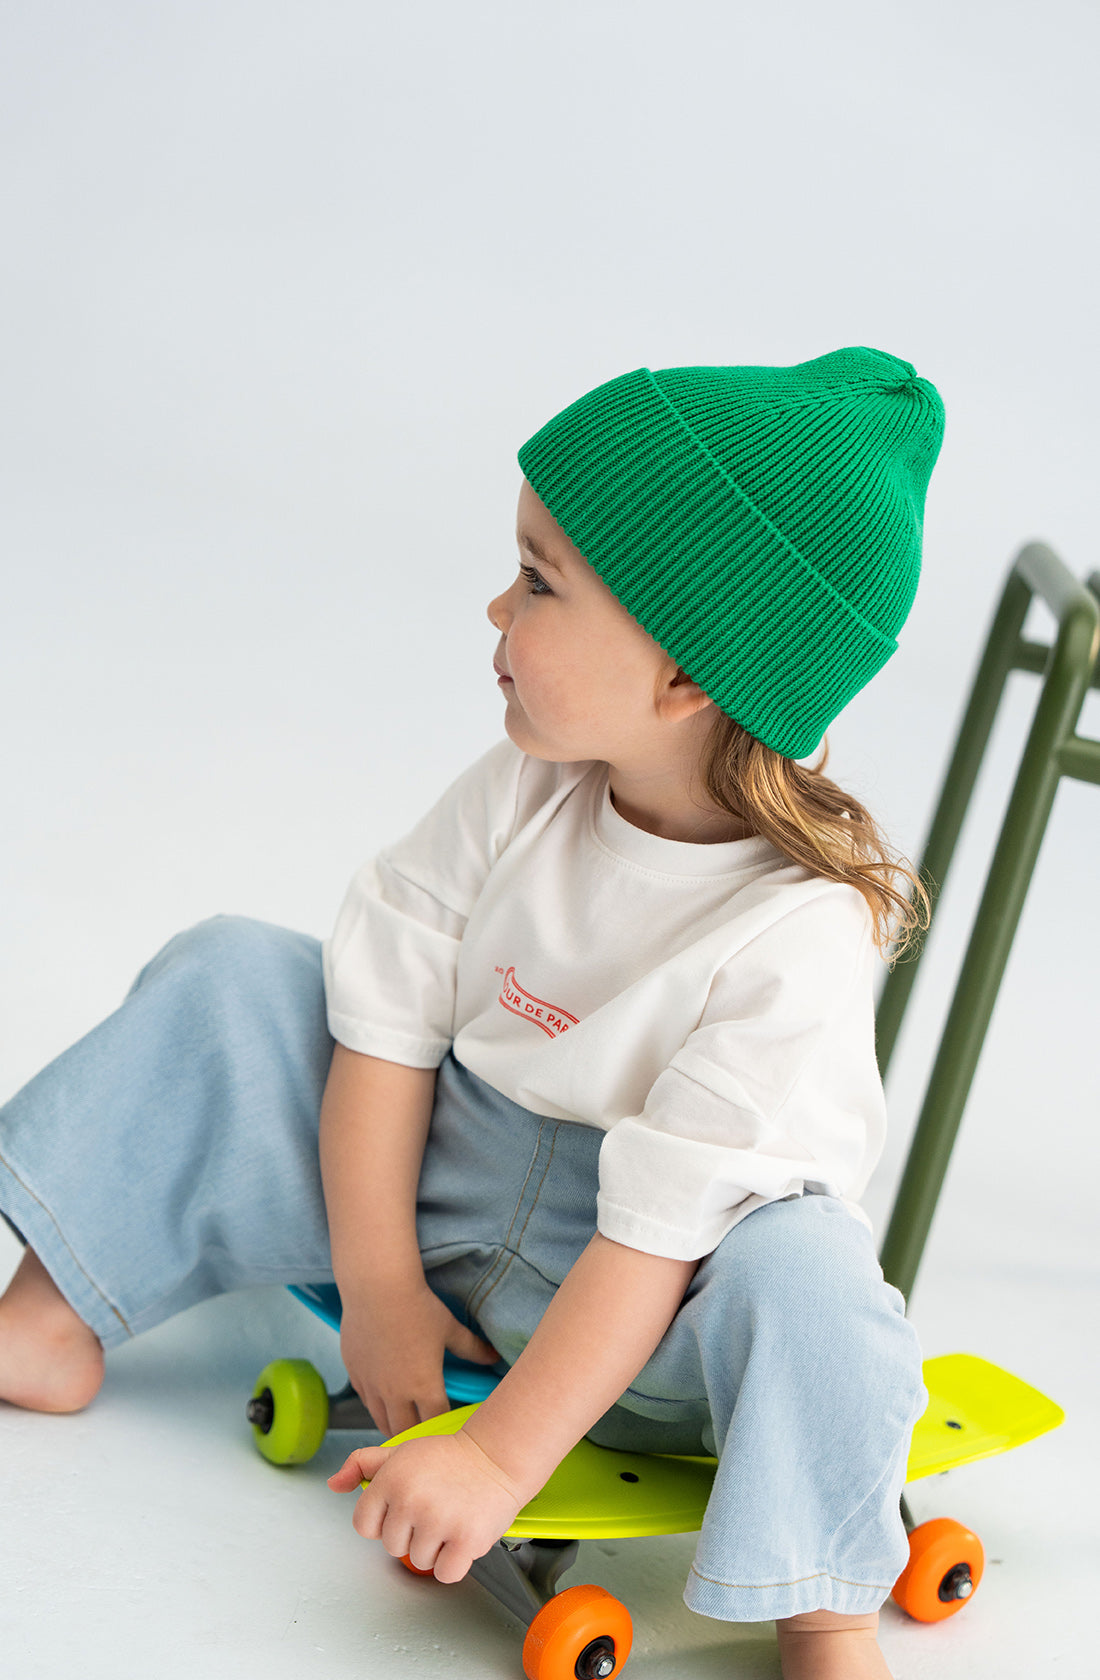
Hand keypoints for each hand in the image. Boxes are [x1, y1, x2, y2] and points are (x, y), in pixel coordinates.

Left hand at [327, 1428, 531, 1581]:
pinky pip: (445, 1574)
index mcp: (390, 1479)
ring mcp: (439, 1521)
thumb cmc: (448, 1458)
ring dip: (434, 1547)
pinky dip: (453, 1563)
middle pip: (392, 1547)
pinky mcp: (466, 1540)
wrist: (496, 1456)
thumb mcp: (400, 1453)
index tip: (402, 1508)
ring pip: (419, 1561)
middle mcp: (411, 1500)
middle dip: (411, 1533)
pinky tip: (460, 1537)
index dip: (383, 1520)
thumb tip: (334, 1484)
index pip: (363, 1526)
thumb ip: (361, 1465)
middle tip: (432, 1509)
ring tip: (449, 1518)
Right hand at [339, 1281, 498, 1437]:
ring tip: (401, 1427)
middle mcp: (396, 1393)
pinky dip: (374, 1406)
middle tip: (423, 1440)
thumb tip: (494, 1357)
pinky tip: (381, 1401)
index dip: (442, 1429)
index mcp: (424, 1386)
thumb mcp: (450, 1329)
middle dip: (415, 1438)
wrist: (377, 1288)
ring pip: (381, 1421)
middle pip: (405, 1432)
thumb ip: (472, 1348)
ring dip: (392, 1426)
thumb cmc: (416, 1307)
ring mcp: (372, 1386)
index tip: (447, 1431)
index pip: (435, 1423)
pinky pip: (364, 1401)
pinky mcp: (354, 1373)